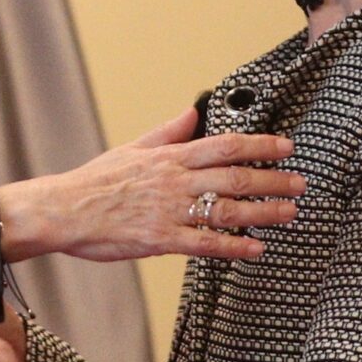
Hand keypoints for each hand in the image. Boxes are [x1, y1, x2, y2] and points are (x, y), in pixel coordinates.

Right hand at [0, 107, 302, 262]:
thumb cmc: (93, 184)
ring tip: (288, 213)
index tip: (285, 148)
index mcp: (169, 158)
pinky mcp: (160, 240)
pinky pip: (205, 244)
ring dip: (263, 212)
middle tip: (299, 184)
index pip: (225, 145)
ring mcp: (169, 211)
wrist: (62, 211)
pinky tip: (255, 248)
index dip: (261, 145)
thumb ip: (167, 132)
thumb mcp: (131, 148)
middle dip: (273, 180)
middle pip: (235, 177)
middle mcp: (174, 182)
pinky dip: (234, 246)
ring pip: (227, 210)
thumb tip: (192, 113)